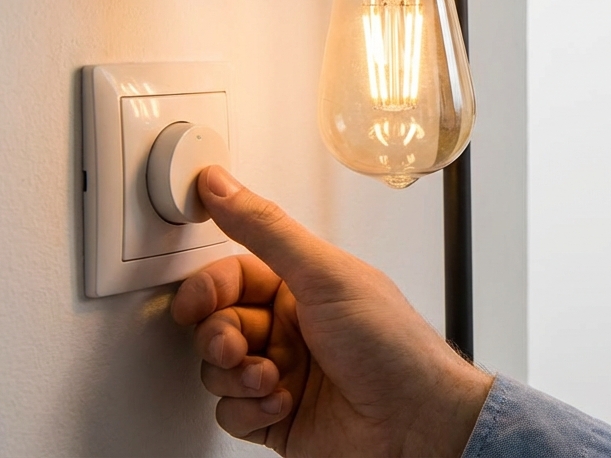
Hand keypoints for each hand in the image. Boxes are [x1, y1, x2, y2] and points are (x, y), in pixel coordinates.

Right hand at [170, 166, 492, 456]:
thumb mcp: (325, 276)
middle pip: (218, 324)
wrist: (415, 423)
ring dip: (238, 376)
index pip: (233, 277)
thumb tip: (222, 186)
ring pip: (218, 370)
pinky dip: (249, 410)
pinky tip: (283, 404)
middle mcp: (292, 328)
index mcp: (305, 286)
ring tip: (272, 378)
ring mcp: (283, 374)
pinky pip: (230, 412)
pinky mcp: (276, 417)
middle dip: (219, 337)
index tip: (195, 303)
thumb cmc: (392, 347)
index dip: (207, 289)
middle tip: (237, 346)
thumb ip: (267, 231)